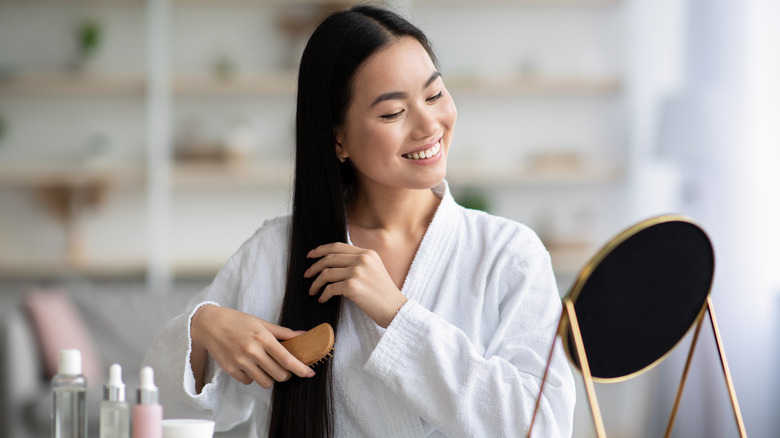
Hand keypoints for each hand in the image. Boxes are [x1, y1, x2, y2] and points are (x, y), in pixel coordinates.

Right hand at [190, 305, 314, 389]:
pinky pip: (249, 381)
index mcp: (263, 338)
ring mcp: (240, 362)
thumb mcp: (262, 324)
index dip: (301, 368)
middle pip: (279, 374)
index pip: (287, 359)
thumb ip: (284, 333)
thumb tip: (304, 335)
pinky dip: (253, 377)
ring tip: (267, 367)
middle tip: (284, 368)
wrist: (210, 324)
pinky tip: (251, 366)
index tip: (310, 373)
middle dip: (286, 374)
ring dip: (271, 377)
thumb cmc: (238, 322)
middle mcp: (252, 351)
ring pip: (265, 382)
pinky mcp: (231, 370)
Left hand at [304, 242, 406, 327]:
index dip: (321, 249)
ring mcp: (357, 272)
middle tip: (307, 275)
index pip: (338, 246)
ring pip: (327, 273)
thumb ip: (358, 262)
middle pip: (329, 258)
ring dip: (316, 283)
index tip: (311, 256)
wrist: (395, 308)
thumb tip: (333, 264)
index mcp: (367, 253)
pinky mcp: (352, 286)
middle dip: (314, 266)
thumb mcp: (374, 270)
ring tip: (313, 290)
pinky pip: (330, 288)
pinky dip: (323, 294)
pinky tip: (322, 299)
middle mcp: (362, 259)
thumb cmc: (383, 294)